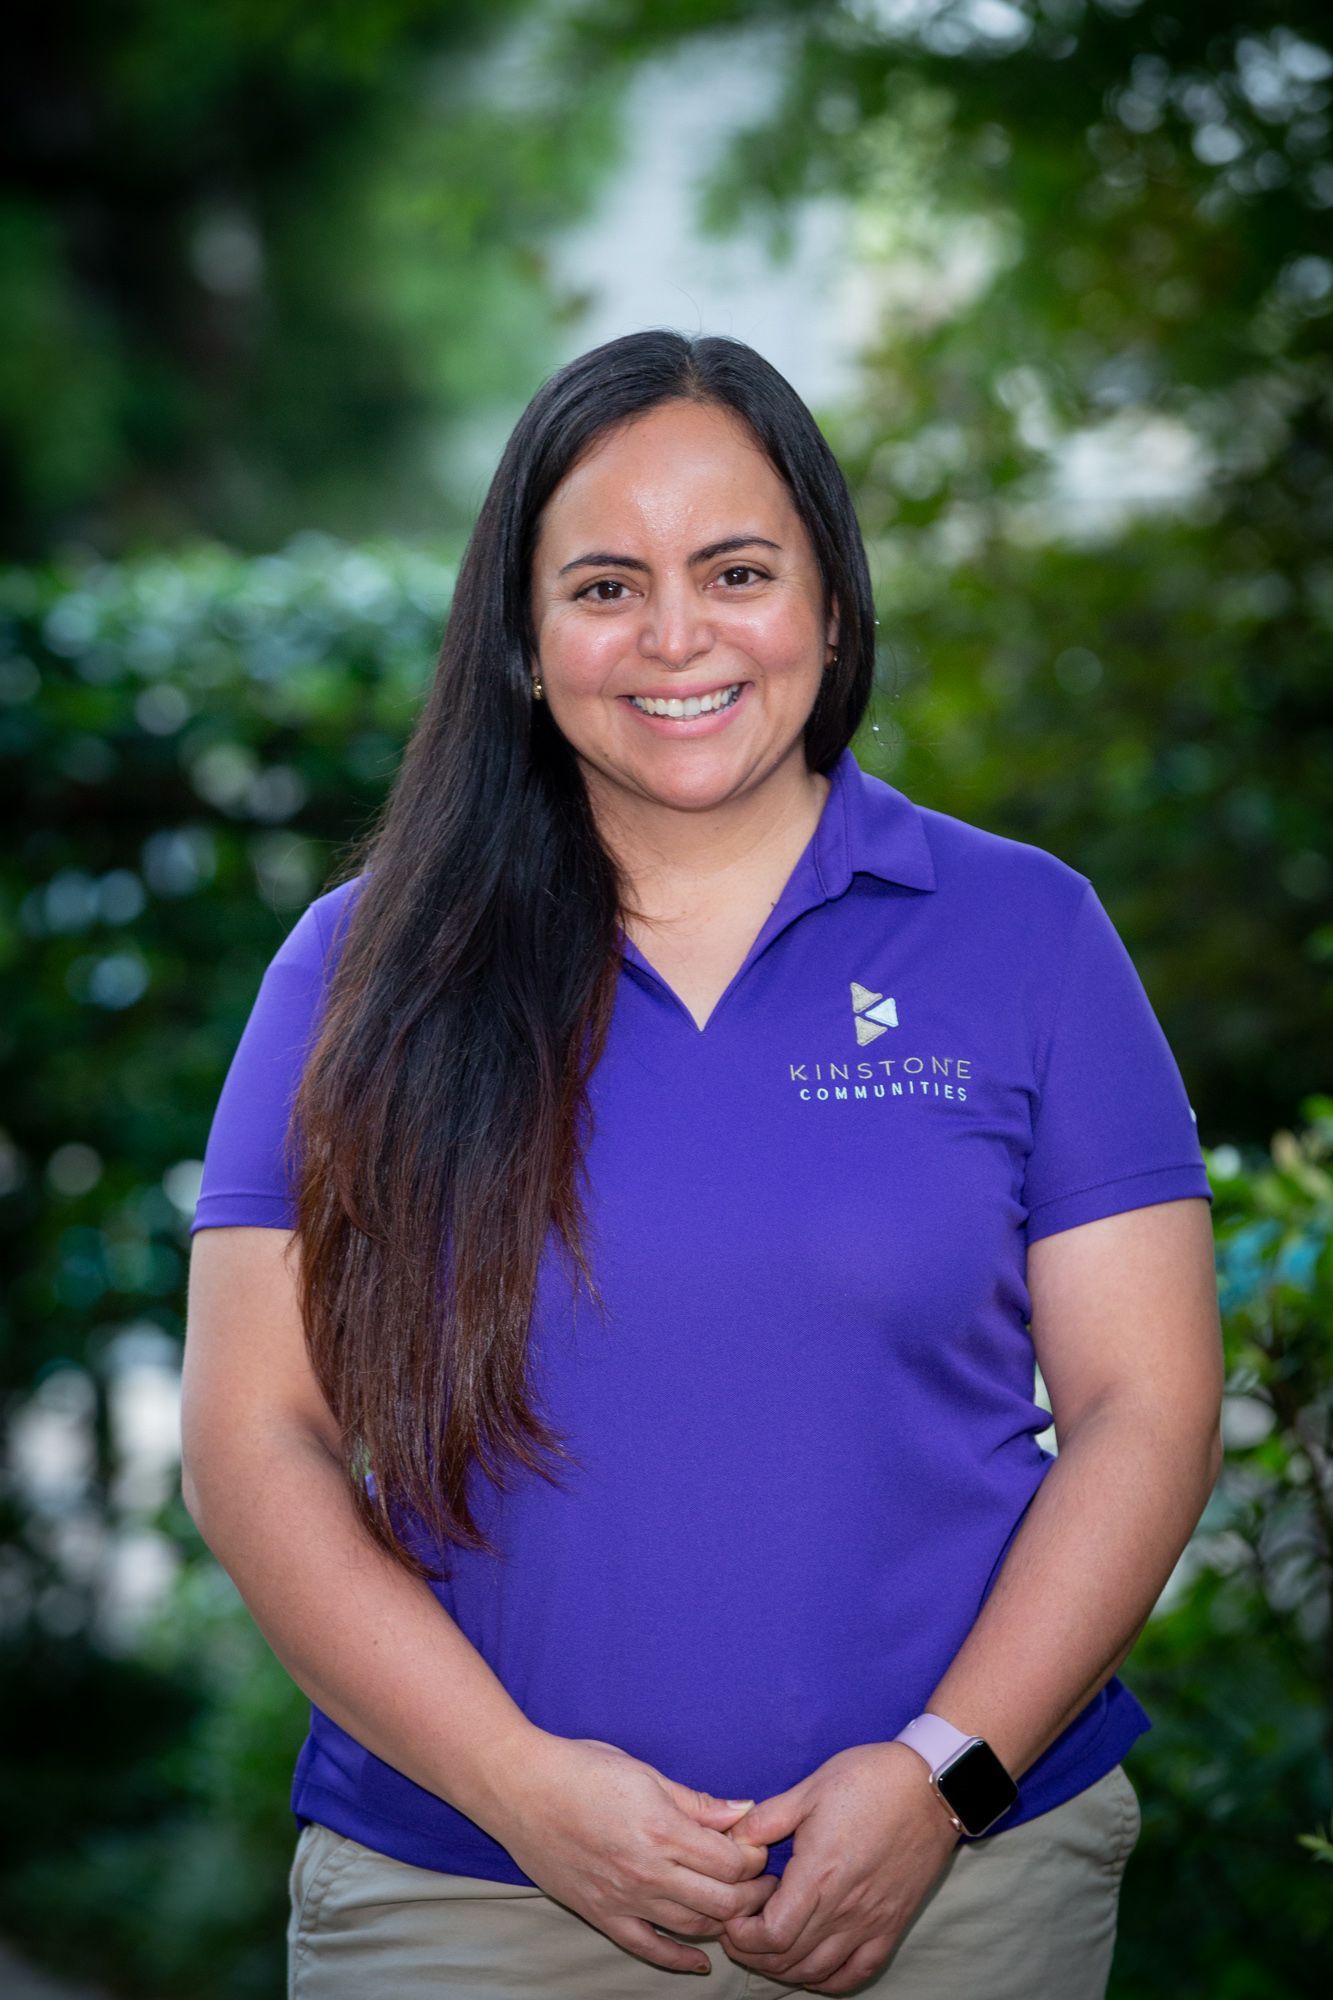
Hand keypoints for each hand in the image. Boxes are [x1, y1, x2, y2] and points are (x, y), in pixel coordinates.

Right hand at [489, 1734, 778, 1974]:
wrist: (519, 1787)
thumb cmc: (580, 1768)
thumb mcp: (645, 1772)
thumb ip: (696, 1801)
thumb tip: (743, 1812)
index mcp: (662, 1829)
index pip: (731, 1861)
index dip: (753, 1857)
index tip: (757, 1847)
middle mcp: (647, 1871)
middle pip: (722, 1900)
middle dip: (752, 1894)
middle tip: (762, 1883)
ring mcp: (624, 1898)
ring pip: (693, 1926)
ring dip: (724, 1921)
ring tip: (740, 1908)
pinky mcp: (602, 1915)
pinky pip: (649, 1949)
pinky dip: (680, 1960)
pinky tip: (701, 1962)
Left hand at [719, 1742, 961, 1993]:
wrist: (931, 1786)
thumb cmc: (869, 1780)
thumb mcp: (810, 1788)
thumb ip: (766, 1819)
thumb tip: (733, 1840)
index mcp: (819, 1875)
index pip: (771, 1935)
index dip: (742, 1937)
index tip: (731, 1919)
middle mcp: (845, 1909)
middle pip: (789, 1959)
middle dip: (754, 1954)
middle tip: (738, 1935)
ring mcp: (871, 1922)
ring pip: (819, 1971)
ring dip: (785, 1970)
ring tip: (767, 1950)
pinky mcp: (892, 1926)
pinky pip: (858, 1973)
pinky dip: (829, 1980)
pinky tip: (812, 1968)